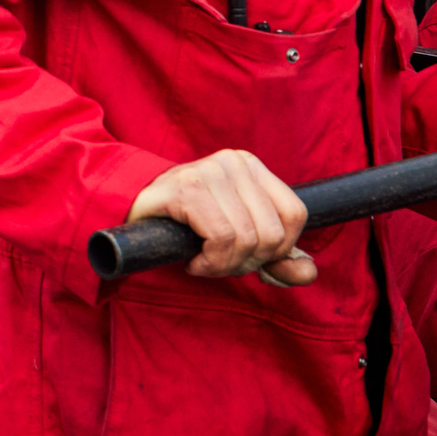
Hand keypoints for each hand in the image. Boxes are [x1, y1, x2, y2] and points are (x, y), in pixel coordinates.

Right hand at [127, 149, 316, 285]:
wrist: (129, 213)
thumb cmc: (184, 226)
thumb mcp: (238, 240)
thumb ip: (276, 258)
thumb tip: (308, 273)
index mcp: (252, 167)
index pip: (295, 215)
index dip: (278, 250)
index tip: (247, 257)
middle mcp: (235, 162)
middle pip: (272, 233)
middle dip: (247, 262)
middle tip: (218, 261)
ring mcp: (210, 171)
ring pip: (248, 239)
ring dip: (225, 266)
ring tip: (203, 260)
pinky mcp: (188, 186)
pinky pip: (222, 238)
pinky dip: (210, 263)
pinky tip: (194, 261)